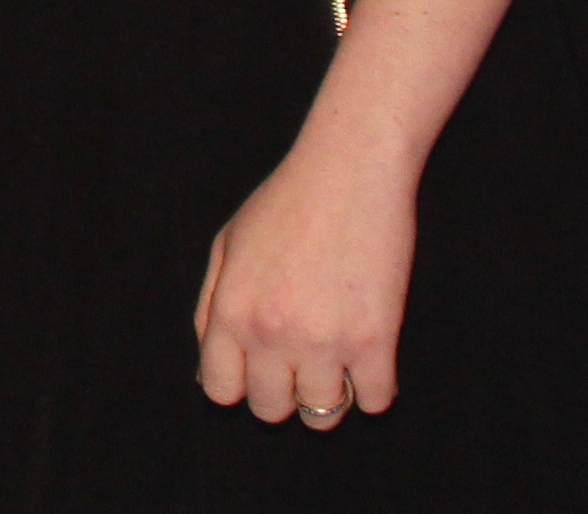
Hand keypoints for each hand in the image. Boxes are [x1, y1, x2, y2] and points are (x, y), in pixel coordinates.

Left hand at [195, 135, 413, 426]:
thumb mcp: (227, 247)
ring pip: (323, 415)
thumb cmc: (285, 204)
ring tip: (335, 364)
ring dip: (329, 397)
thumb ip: (211, 310)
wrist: (349, 173)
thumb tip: (210, 373)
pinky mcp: (376, 341)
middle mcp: (272, 334)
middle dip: (282, 394)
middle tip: (299, 365)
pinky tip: (369, 359)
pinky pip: (376, 401)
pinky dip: (373, 389)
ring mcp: (325, 341)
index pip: (221, 391)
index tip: (257, 371)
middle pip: (270, 409)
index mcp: (231, 310)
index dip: (238, 385)